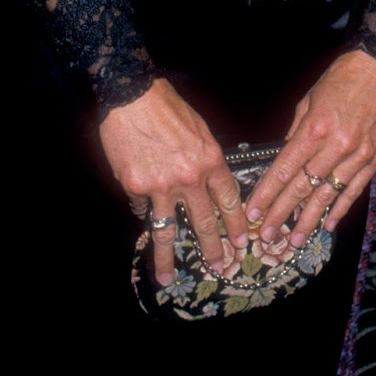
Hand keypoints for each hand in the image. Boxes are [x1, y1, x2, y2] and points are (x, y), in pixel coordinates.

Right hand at [99, 78, 248, 283]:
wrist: (133, 97)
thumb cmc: (167, 107)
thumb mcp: (199, 130)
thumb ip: (205, 159)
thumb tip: (207, 182)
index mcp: (210, 160)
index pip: (228, 199)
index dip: (236, 222)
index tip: (242, 240)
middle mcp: (189, 178)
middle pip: (204, 221)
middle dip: (213, 248)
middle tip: (220, 266)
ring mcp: (161, 186)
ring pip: (166, 231)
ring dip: (167, 258)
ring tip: (167, 278)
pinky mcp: (136, 186)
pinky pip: (141, 206)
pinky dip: (142, 207)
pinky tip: (141, 205)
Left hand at [245, 50, 375, 246]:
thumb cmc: (341, 78)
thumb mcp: (308, 100)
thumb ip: (295, 132)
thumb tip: (283, 158)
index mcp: (315, 128)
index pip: (285, 170)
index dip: (267, 194)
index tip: (253, 213)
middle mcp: (337, 145)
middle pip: (303, 187)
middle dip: (282, 214)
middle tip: (267, 236)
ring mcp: (359, 153)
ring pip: (329, 194)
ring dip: (309, 219)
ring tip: (294, 240)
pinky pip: (355, 188)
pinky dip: (341, 208)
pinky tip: (328, 224)